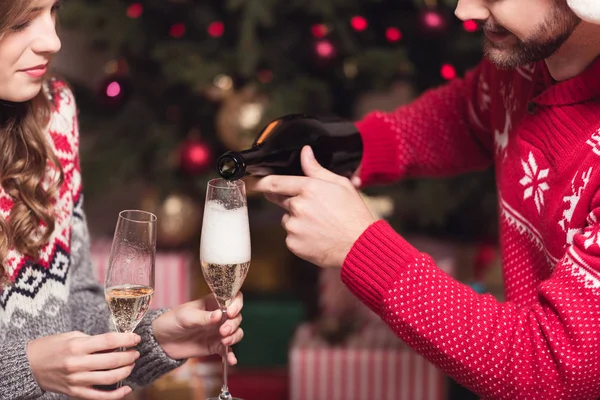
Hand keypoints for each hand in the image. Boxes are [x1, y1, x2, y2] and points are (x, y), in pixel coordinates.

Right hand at [27, 331, 139, 398]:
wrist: (28, 365)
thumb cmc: (51, 347)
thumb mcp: (71, 336)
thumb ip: (93, 340)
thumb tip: (115, 342)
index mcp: (77, 346)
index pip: (108, 342)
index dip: (126, 340)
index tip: (136, 338)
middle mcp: (77, 363)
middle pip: (112, 361)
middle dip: (129, 356)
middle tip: (136, 352)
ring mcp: (76, 380)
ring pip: (109, 378)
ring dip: (125, 371)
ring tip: (131, 365)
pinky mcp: (74, 392)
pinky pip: (99, 397)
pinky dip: (115, 395)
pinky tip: (126, 389)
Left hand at [152, 292, 243, 362]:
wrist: (162, 341)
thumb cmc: (172, 321)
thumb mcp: (186, 316)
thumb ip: (203, 317)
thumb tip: (219, 315)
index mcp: (212, 303)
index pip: (232, 298)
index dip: (236, 303)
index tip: (230, 312)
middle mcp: (219, 316)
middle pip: (236, 317)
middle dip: (233, 324)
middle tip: (223, 331)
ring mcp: (218, 331)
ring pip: (236, 332)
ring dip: (235, 336)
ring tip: (225, 342)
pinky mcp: (215, 346)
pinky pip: (228, 350)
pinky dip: (231, 355)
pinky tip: (231, 360)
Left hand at [248, 146, 376, 267]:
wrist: (359, 246)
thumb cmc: (353, 215)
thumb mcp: (339, 185)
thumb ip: (317, 169)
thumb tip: (305, 152)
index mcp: (309, 188)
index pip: (275, 182)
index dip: (262, 182)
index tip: (254, 182)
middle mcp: (298, 206)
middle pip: (281, 200)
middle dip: (290, 202)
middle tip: (311, 209)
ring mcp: (294, 226)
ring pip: (287, 219)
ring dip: (297, 220)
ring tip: (319, 225)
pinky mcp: (293, 244)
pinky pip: (290, 236)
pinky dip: (300, 236)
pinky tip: (317, 236)